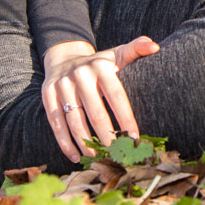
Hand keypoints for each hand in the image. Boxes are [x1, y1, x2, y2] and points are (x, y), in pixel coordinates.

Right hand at [41, 37, 160, 162]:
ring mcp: (62, 85)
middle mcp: (80, 75)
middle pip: (96, 112)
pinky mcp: (48, 95)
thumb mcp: (117, 53)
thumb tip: (156, 46)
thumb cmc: (99, 63)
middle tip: (117, 154)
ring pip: (75, 121)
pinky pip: (56, 123)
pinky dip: (65, 143)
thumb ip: (137, 48)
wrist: (64, 57)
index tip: (134, 137)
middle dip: (108, 136)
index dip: (126, 118)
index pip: (116, 96)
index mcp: (101, 66)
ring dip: (86, 143)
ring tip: (98, 158)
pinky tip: (75, 156)